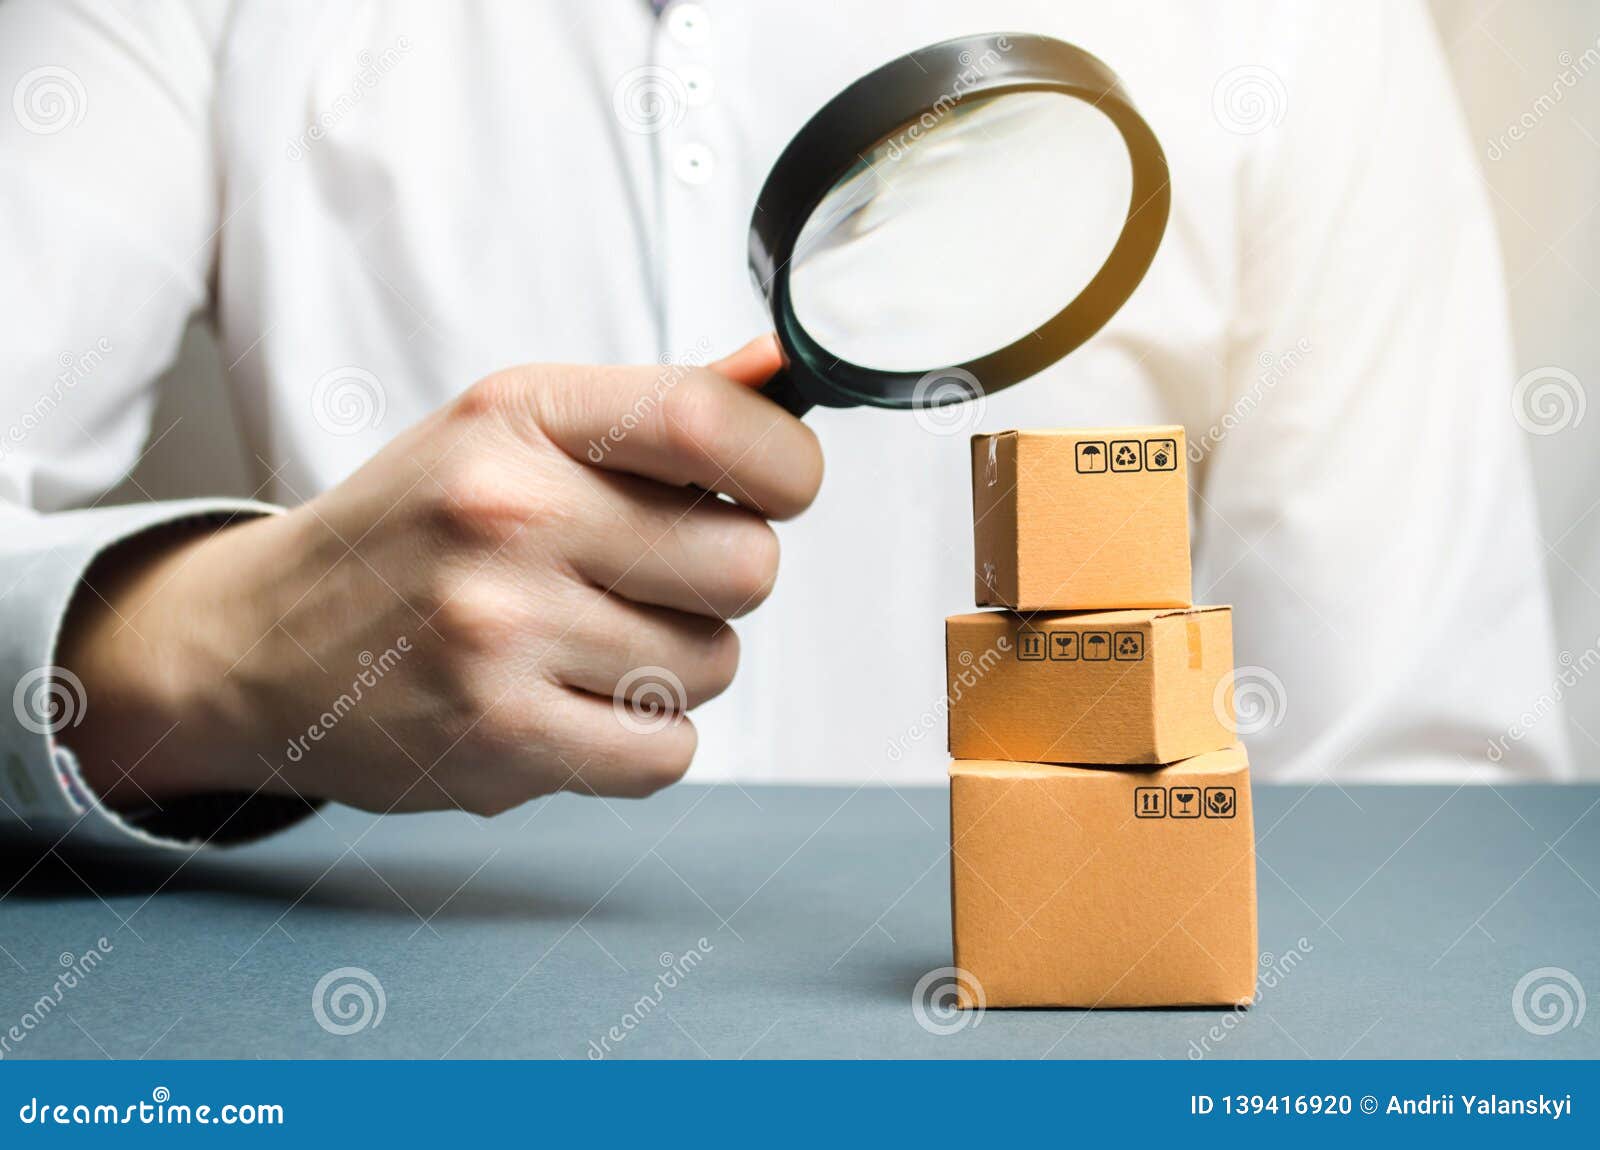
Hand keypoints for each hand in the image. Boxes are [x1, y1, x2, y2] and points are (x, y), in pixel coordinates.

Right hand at [57, 337, 822, 814]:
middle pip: (746, 563)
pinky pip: (668, 752)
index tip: (777, 491)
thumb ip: (656, 411)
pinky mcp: (497, 736)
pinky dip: (642, 740)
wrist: (261, 643)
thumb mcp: (513, 434)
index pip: (714, 422)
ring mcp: (498, 630)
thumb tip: (780, 373)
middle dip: (722, 581)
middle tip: (650, 581)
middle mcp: (508, 513)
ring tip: (584, 645)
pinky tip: (573, 706)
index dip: (786, 468)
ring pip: (714, 664)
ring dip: (674, 665)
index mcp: (522, 417)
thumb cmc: (414, 531)